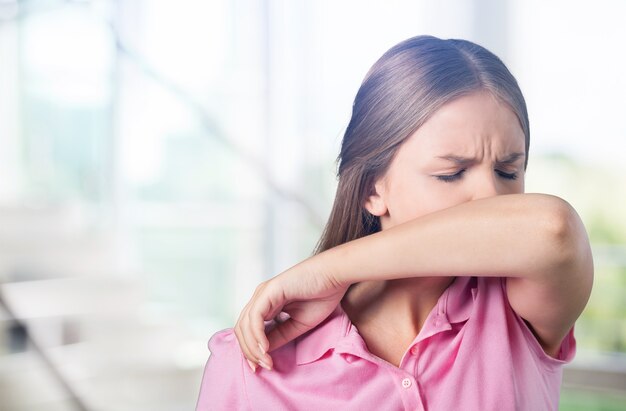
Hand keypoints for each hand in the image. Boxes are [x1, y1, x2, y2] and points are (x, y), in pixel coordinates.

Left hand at [234, 259, 348, 371]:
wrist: (335, 275)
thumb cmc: (322, 295)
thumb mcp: (298, 324)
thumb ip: (280, 335)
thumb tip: (263, 352)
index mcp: (266, 303)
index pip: (248, 330)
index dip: (250, 350)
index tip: (261, 367)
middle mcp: (260, 297)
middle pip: (242, 329)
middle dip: (249, 352)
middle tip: (261, 368)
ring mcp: (263, 293)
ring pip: (245, 325)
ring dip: (253, 348)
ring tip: (266, 362)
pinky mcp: (269, 291)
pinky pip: (255, 317)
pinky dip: (257, 336)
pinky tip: (266, 349)